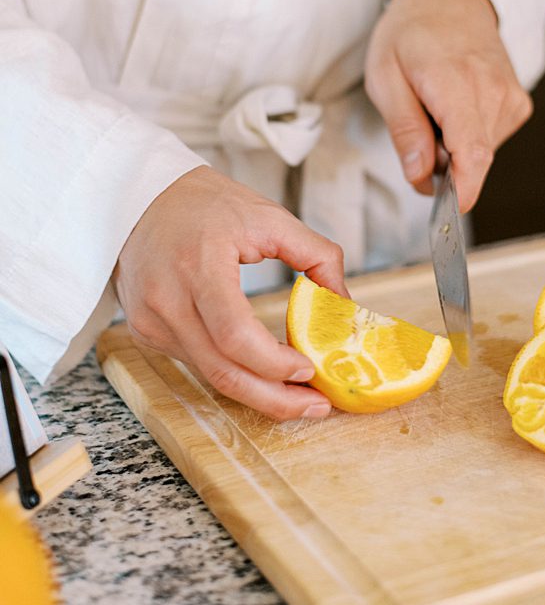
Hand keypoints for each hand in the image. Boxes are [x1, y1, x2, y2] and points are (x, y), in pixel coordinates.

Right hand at [114, 166, 346, 420]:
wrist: (139, 197)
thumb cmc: (206, 203)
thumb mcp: (270, 217)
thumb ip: (317, 255)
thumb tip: (344, 302)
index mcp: (198, 267)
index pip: (234, 334)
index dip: (274, 362)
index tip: (310, 368)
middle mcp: (166, 302)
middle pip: (222, 371)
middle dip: (274, 398)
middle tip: (316, 406)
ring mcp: (151, 321)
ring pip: (209, 375)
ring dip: (258, 392)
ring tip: (302, 396)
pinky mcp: (147, 332)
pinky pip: (197, 363)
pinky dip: (234, 374)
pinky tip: (266, 375)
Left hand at [365, 0, 532, 212]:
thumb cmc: (412, 31)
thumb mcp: (385, 76)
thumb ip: (405, 130)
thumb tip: (422, 176)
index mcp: (456, 83)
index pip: (473, 152)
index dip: (463, 190)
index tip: (449, 214)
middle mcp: (494, 92)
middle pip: (474, 159)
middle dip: (443, 165)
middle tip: (417, 132)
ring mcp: (512, 98)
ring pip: (482, 152)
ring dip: (455, 148)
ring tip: (436, 108)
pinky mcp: (519, 104)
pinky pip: (491, 139)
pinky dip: (469, 135)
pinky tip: (456, 106)